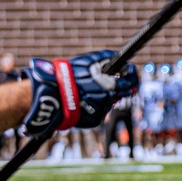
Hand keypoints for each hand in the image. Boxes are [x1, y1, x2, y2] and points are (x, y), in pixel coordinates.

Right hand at [22, 50, 138, 136]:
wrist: (50, 95)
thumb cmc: (67, 75)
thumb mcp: (86, 62)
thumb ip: (105, 60)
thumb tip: (122, 61)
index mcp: (106, 82)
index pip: (127, 81)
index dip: (131, 77)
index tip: (131, 73)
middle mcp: (107, 98)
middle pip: (120, 93)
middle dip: (120, 87)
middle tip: (117, 82)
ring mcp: (102, 110)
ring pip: (110, 102)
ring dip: (104, 96)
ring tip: (90, 91)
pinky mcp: (95, 120)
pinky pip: (100, 111)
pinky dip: (95, 106)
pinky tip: (84, 101)